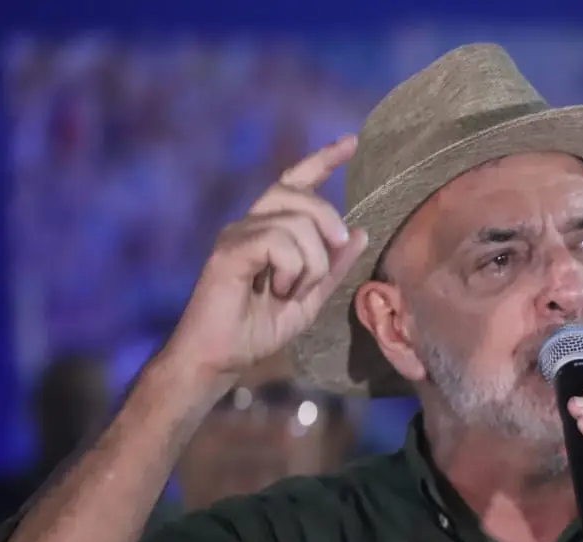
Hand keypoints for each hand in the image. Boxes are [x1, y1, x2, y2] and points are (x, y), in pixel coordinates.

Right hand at [163, 134, 368, 384]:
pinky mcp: (229, 250)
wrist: (223, 356)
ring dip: (309, 263)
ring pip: (295, 223)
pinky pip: (277, 241)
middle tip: (332, 253)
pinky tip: (277, 290)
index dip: (322, 159)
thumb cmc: (259, 328)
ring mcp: (238, 234)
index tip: (351, 142)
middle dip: (327, 222)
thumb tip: (359, 232)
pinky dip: (290, 269)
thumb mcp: (310, 297)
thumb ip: (333, 266)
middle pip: (300, 195)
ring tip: (291, 290)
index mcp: (271, 229)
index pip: (296, 181)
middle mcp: (251, 223)